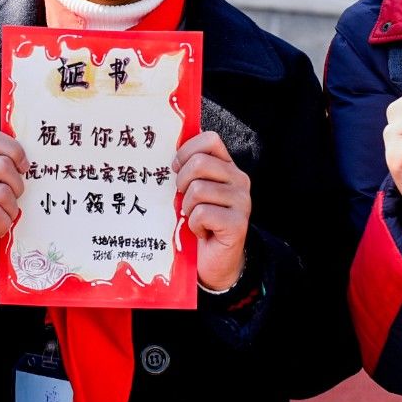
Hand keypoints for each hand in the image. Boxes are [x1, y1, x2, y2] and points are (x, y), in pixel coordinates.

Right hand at [0, 130, 28, 291]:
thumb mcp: (7, 193)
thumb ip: (14, 173)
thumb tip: (43, 158)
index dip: (14, 150)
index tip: (25, 168)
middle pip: (2, 165)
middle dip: (17, 187)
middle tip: (13, 203)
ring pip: (1, 192)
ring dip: (11, 211)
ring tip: (4, 220)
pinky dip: (3, 224)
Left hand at [173, 131, 250, 291]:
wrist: (215, 261)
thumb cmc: (199, 221)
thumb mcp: (192, 191)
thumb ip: (186, 170)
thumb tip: (160, 149)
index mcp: (228, 167)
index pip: (210, 139)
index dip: (187, 151)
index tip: (174, 168)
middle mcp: (239, 180)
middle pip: (199, 163)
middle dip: (181, 182)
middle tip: (182, 199)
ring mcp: (242, 202)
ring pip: (198, 190)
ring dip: (187, 208)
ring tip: (194, 218)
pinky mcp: (238, 224)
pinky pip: (202, 213)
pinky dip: (194, 225)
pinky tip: (201, 232)